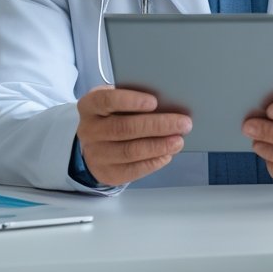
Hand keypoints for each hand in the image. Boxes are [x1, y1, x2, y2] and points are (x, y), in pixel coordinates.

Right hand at [75, 87, 190, 186]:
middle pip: (124, 128)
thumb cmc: (115, 114)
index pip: (107, 100)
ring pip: (130, 151)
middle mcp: (89, 130)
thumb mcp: (118, 100)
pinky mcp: (106, 172)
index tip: (154, 101)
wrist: (97, 143)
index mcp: (90, 105)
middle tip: (183, 123)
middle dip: (157, 126)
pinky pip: (132, 170)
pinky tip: (167, 155)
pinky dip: (153, 162)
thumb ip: (135, 99)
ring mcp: (95, 154)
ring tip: (178, 141)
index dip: (130, 101)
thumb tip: (168, 100)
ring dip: (159, 146)